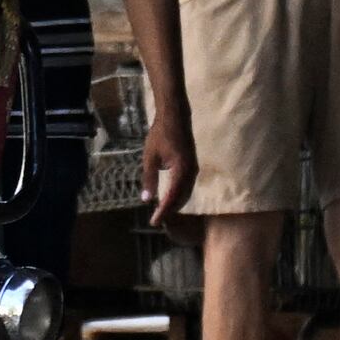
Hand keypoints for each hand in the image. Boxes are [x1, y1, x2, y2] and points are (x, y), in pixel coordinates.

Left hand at [141, 101, 195, 223]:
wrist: (175, 117)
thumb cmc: (160, 134)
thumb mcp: (150, 157)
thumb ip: (149, 179)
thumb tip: (146, 200)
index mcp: (181, 170)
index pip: (172, 197)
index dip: (163, 211)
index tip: (154, 222)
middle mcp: (191, 172)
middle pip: (181, 198)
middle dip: (169, 210)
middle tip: (156, 220)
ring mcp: (193, 169)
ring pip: (185, 193)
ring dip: (175, 204)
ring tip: (162, 212)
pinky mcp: (192, 166)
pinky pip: (187, 186)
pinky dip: (178, 195)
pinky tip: (169, 197)